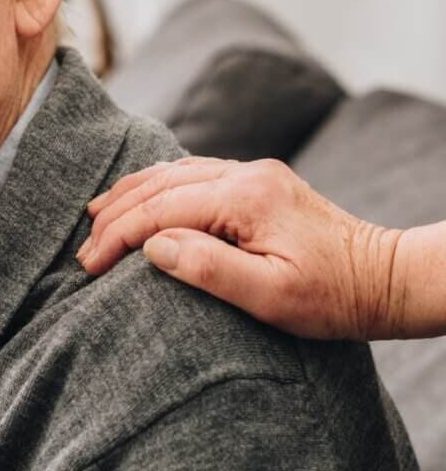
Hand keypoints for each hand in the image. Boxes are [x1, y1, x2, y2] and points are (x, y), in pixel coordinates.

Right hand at [79, 157, 403, 340]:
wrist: (387, 278)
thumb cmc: (334, 297)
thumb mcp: (272, 296)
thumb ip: (209, 268)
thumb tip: (153, 246)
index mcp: (245, 198)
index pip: (161, 210)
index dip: (118, 236)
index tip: (90, 266)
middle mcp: (246, 175)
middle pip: (160, 184)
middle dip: (116, 215)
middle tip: (84, 250)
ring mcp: (253, 174)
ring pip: (173, 172)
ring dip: (132, 195)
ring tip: (97, 217)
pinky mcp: (259, 183)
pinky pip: (193, 175)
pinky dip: (158, 187)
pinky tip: (143, 200)